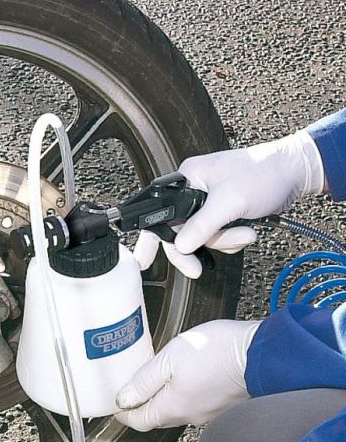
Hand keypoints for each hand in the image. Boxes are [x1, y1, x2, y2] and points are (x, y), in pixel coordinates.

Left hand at [115, 319, 261, 430]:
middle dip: (142, 408)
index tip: (116, 408)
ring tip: (156, 383)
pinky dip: (184, 396)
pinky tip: (185, 380)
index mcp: (173, 407)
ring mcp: (210, 412)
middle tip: (131, 394)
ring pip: (178, 411)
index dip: (124, 415)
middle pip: (158, 417)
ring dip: (164, 401)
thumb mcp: (168, 359)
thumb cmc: (218, 352)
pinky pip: (196, 404)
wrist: (262, 353)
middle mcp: (191, 416)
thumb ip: (144, 381)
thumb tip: (124, 399)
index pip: (140, 421)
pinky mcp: (224, 404)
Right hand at [134, 130, 325, 277]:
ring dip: (224, 241)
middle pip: (181, 230)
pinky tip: (246, 231)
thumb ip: (202, 225)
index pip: (161, 214)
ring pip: (202, 236)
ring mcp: (209, 202)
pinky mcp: (224, 212)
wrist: (296, 172)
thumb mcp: (231, 201)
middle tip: (196, 269)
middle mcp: (193, 190)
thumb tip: (180, 245)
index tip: (144, 260)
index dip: (153, 239)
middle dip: (201, 244)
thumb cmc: (265, 173)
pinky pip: (217, 236)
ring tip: (245, 233)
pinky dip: (231, 239)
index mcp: (187, 179)